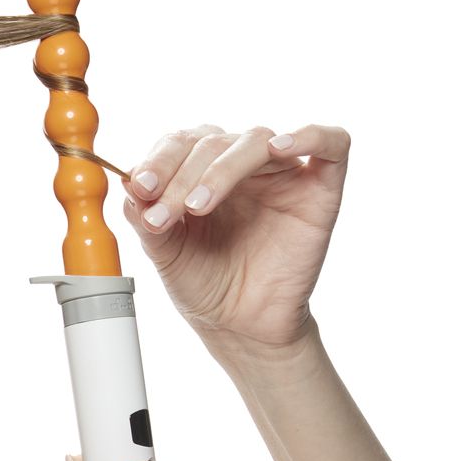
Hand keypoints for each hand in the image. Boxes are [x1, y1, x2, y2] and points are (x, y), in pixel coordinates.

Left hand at [120, 123, 348, 355]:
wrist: (240, 325)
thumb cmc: (206, 284)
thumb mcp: (166, 252)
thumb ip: (147, 217)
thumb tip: (129, 182)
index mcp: (202, 169)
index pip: (181, 142)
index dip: (159, 159)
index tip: (141, 187)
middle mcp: (241, 164)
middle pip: (214, 140)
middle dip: (182, 176)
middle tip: (165, 214)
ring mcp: (282, 172)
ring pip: (257, 140)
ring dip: (222, 169)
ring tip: (198, 206)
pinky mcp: (321, 187)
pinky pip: (331, 143)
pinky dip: (310, 135)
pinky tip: (281, 148)